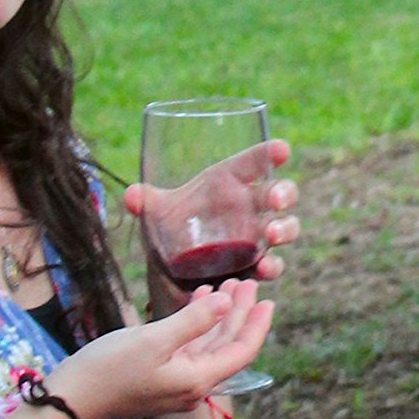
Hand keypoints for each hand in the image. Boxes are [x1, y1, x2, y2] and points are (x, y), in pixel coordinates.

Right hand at [55, 282, 272, 418]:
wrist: (69, 399)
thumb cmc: (108, 370)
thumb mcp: (153, 340)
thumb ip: (193, 322)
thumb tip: (226, 304)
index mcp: (197, 380)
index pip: (241, 351)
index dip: (257, 325)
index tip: (267, 299)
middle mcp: (192, 386)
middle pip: (226, 346)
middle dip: (238, 313)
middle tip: (246, 282)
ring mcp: (175, 383)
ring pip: (207, 345)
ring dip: (217, 316)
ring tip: (224, 285)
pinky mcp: (159, 377)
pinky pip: (188, 348)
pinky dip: (195, 325)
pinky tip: (196, 302)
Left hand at [124, 138, 299, 315]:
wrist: (172, 267)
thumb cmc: (170, 226)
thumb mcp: (156, 213)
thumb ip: (145, 201)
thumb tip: (132, 195)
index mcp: (227, 181)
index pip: (253, 162)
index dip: (268, 154)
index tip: (281, 150)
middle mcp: (248, 205)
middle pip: (279, 192)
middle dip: (284, 193)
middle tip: (276, 200)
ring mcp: (256, 235)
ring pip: (285, 226)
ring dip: (285, 228)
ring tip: (271, 234)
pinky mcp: (255, 263)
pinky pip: (272, 263)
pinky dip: (271, 266)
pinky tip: (263, 268)